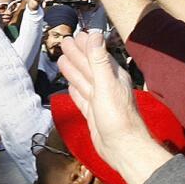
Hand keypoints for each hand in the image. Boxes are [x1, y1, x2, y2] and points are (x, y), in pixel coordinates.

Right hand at [56, 31, 171, 183]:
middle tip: (66, 42)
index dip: (87, 45)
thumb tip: (95, 35)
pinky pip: (82, 97)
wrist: (122, 148)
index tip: (77, 35)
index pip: (98, 55)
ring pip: (84, 80)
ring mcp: (100, 100)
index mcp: (114, 76)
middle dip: (78, 54)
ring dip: (73, 69)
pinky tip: (70, 85)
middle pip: (89, 66)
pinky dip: (75, 89)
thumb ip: (98, 60)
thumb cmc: (117, 117)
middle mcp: (107, 86)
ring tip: (62, 59)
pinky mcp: (93, 113)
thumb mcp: (106, 84)